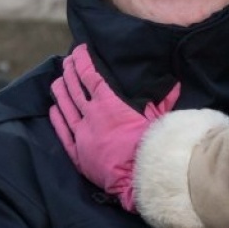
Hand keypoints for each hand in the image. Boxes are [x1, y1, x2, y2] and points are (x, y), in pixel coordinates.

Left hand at [49, 45, 179, 211]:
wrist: (140, 176)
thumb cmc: (151, 145)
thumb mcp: (158, 119)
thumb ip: (162, 100)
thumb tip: (175, 85)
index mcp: (109, 104)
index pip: (90, 76)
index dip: (82, 61)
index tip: (78, 50)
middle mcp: (91, 115)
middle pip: (74, 89)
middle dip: (69, 72)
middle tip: (66, 62)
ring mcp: (81, 134)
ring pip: (65, 107)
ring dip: (60, 91)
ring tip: (57, 80)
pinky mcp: (77, 153)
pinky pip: (63, 132)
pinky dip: (57, 118)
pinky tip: (53, 109)